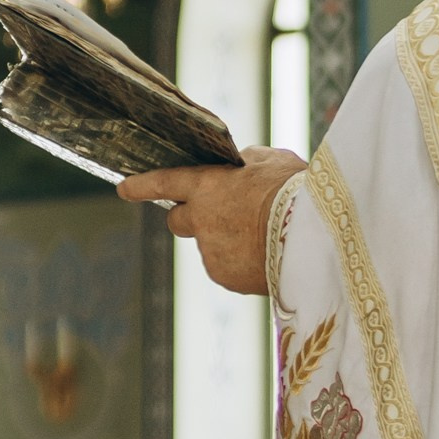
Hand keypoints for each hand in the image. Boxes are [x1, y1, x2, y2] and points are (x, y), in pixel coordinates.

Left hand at [118, 146, 305, 294]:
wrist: (314, 239)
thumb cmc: (296, 192)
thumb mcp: (271, 161)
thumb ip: (246, 163)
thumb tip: (239, 167)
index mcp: (208, 186)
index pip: (163, 183)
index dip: (141, 186)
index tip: (124, 189)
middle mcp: (201, 220)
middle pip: (177, 221)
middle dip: (190, 217)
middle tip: (217, 214)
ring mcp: (211, 252)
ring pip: (208, 245)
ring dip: (225, 240)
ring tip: (263, 235)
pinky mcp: (225, 277)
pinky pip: (226, 267)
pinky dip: (240, 262)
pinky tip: (266, 254)